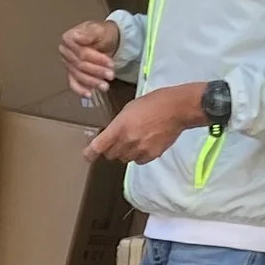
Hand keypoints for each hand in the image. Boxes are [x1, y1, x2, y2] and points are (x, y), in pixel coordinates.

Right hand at [59, 16, 120, 102]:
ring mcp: (68, 64)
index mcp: (68, 38)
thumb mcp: (99, 30)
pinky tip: (89, 94)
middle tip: (111, 75)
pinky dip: (80, 90)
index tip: (110, 63)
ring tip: (105, 86)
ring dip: (92, 82)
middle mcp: (65, 51)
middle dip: (97, 71)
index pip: (81, 53)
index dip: (96, 59)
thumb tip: (77, 37)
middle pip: (80, 65)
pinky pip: (73, 83)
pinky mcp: (72, 73)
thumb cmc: (103, 34)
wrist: (108, 40)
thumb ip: (89, 34)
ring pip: (78, 75)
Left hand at [87, 82, 212, 165]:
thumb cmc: (152, 103)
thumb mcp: (129, 109)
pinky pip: (138, 161)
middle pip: (110, 155)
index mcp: (119, 127)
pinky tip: (145, 143)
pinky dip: (138, 155)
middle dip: (111, 149)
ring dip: (125, 152)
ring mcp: (139, 150)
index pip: (98, 146)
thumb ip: (118, 125)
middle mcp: (127, 141)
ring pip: (124, 159)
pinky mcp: (151, 155)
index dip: (90, 153)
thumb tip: (110, 137)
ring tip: (135, 139)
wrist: (177, 108)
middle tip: (118, 140)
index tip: (87, 156)